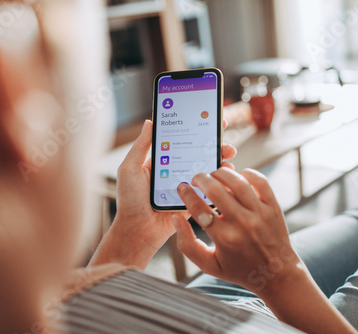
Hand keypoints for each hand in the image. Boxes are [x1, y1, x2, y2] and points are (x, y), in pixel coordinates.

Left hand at [90, 120, 235, 268]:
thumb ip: (141, 146)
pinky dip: (219, 182)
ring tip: (228, 155)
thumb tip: (150, 122)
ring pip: (207, 170)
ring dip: (220, 162)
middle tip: (225, 138)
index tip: (209, 120)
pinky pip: (208, 190)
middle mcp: (176, 172)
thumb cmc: (129, 200)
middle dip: (215, 145)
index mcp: (163, 162)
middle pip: (200, 154)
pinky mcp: (193, 201)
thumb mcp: (130, 168)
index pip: (183, 141)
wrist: (136, 229)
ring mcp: (186, 186)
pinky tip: (226, 176)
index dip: (196, 130)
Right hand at [174, 167, 300, 293]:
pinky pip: (260, 181)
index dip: (186, 194)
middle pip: (215, 190)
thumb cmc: (239, 269)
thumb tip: (177, 218)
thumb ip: (187, 245)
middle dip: (201, 179)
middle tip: (196, 179)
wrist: (276, 274)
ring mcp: (260, 213)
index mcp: (224, 238)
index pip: (198, 209)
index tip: (182, 187)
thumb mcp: (209, 265)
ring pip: (237, 181)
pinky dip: (247, 173)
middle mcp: (242, 223)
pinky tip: (238, 177)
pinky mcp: (272, 206)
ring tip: (214, 175)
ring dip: (221, 173)